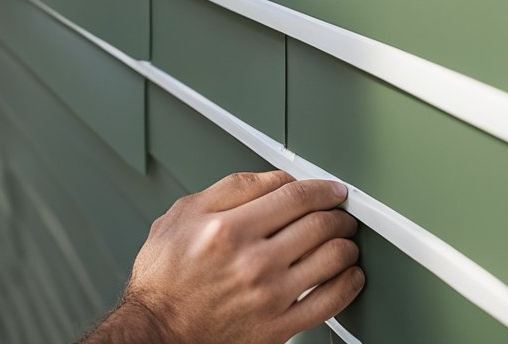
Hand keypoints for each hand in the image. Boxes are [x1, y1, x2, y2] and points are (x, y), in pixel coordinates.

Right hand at [87, 171, 363, 343]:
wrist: (158, 329)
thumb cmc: (165, 276)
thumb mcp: (183, 214)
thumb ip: (231, 189)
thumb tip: (274, 179)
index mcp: (229, 229)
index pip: (294, 196)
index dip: (321, 188)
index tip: (330, 189)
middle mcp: (252, 262)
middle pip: (319, 225)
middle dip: (338, 213)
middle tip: (341, 212)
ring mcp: (269, 297)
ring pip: (332, 259)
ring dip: (347, 244)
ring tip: (345, 240)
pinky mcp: (278, 327)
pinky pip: (330, 303)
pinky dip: (349, 283)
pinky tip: (348, 274)